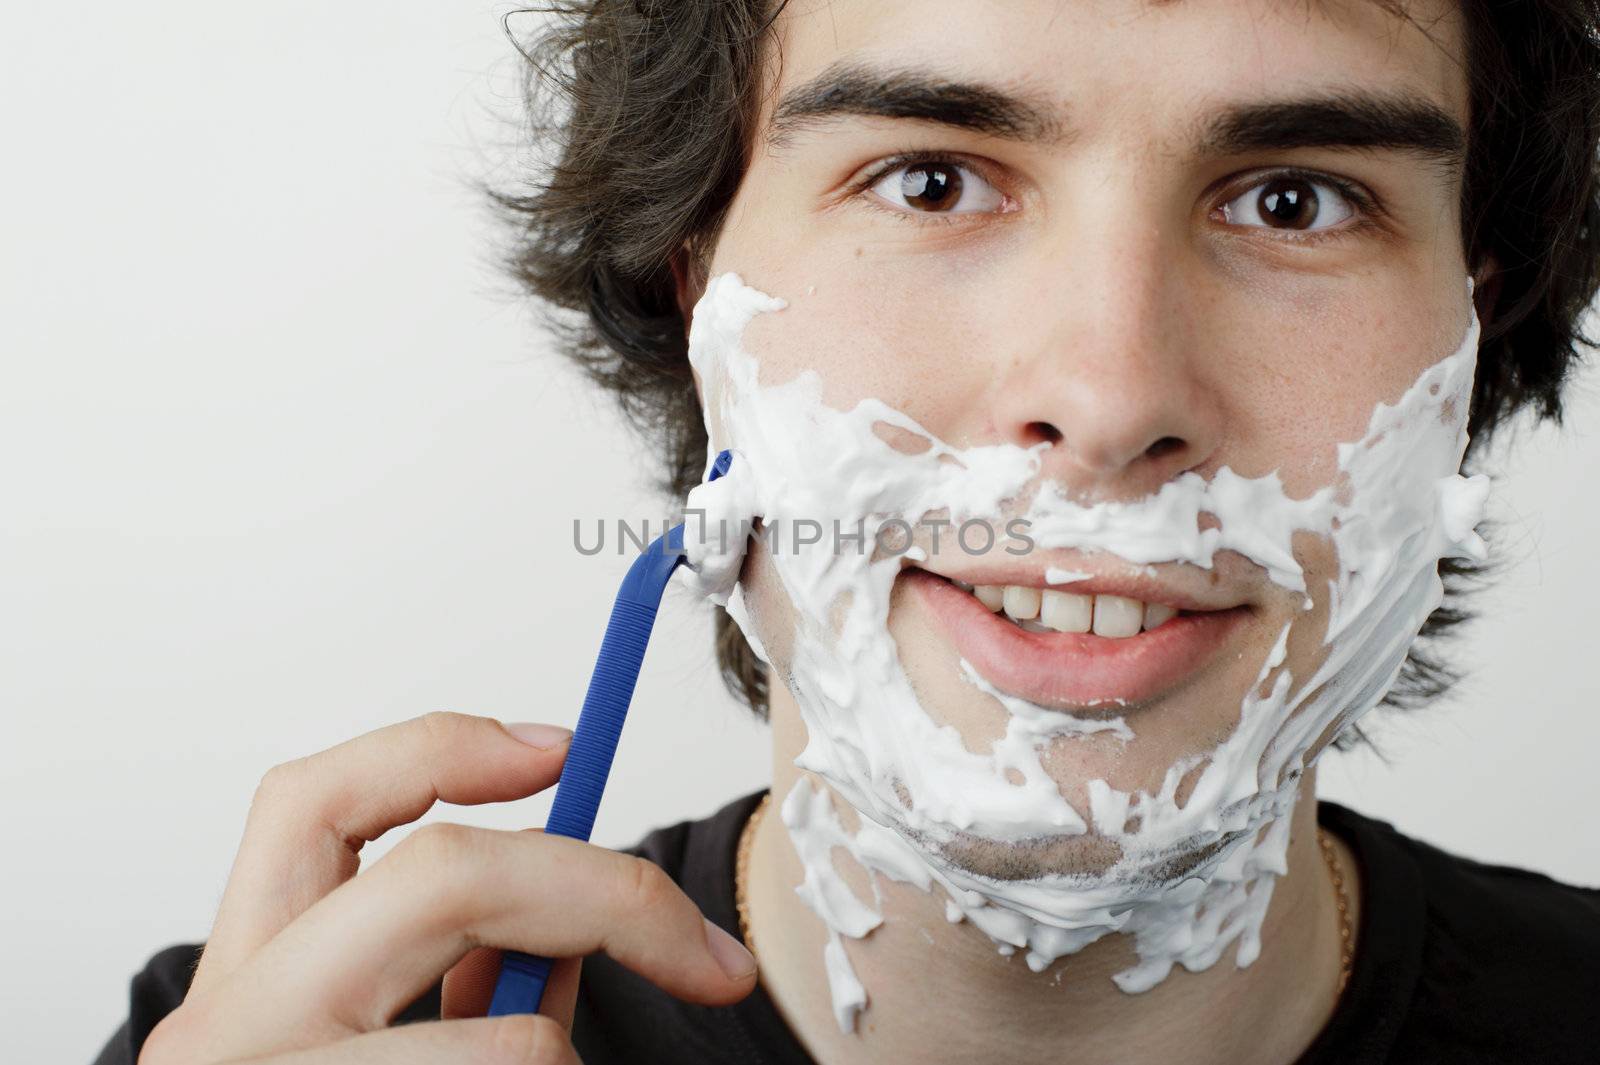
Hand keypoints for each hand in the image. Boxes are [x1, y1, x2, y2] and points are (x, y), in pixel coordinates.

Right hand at [139, 712, 757, 1062]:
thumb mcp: (393, 1055)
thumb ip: (465, 987)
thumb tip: (578, 928)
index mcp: (240, 976)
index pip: (312, 801)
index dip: (440, 748)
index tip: (562, 750)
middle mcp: (229, 1031)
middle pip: (438, 872)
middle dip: (603, 892)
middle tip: (702, 951)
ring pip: (510, 1036)